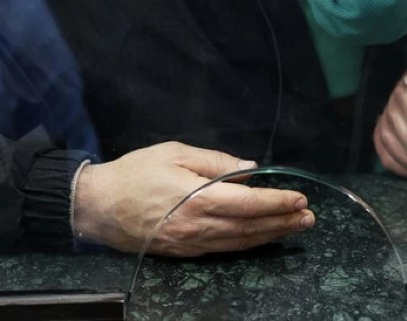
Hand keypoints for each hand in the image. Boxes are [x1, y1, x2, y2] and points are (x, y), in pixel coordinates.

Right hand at [71, 142, 314, 256]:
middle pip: (252, 227)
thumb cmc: (135, 173)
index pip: (250, 203)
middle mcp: (201, 226)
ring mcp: (193, 243)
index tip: (300, 198)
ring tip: (294, 228)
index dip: (278, 201)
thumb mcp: (175, 153)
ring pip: (241, 242)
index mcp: (200, 199)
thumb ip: (215, 162)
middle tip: (309, 217)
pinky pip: (223, 249)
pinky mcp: (184, 252)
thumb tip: (249, 168)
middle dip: (283, 222)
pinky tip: (260, 237)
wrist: (97, 207)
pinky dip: (247, 244)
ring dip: (271, 235)